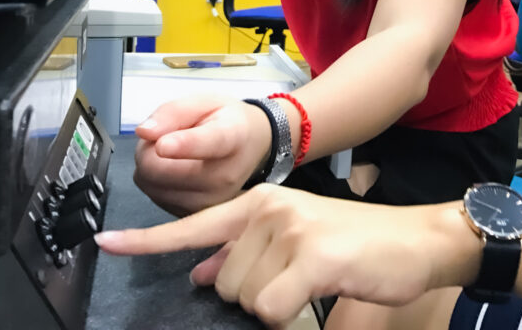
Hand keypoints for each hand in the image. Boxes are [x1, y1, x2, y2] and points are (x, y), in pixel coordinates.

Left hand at [95, 184, 477, 327]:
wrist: (415, 240)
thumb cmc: (355, 246)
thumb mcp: (295, 241)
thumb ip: (243, 253)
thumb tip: (199, 273)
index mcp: (261, 203)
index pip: (194, 226)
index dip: (147, 241)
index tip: (106, 245)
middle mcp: (269, 208)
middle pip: (222, 282)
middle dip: (253, 295)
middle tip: (298, 278)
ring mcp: (289, 228)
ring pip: (244, 299)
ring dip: (276, 305)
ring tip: (313, 281)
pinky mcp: (311, 253)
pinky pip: (272, 310)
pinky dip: (292, 318)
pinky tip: (321, 291)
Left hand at [133, 95, 271, 215]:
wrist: (253, 148)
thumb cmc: (226, 121)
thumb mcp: (205, 102)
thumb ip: (174, 111)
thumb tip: (144, 132)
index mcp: (232, 137)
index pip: (210, 143)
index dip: (184, 145)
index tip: (163, 145)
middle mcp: (224, 176)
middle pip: (161, 169)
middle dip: (148, 149)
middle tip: (163, 136)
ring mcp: (210, 202)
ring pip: (150, 184)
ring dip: (150, 166)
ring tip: (172, 155)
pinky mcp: (194, 216)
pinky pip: (153, 196)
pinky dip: (155, 182)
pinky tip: (175, 172)